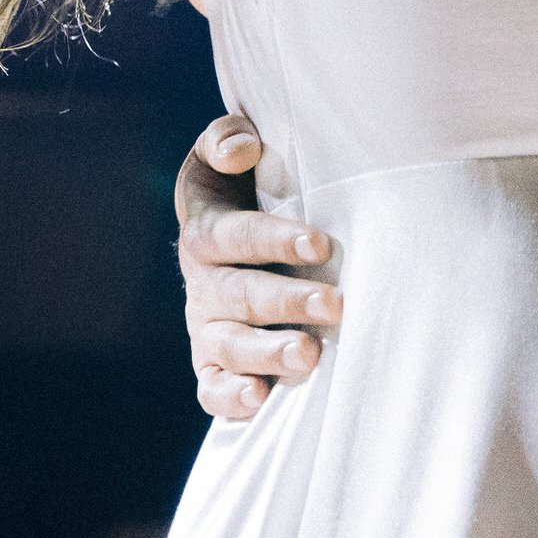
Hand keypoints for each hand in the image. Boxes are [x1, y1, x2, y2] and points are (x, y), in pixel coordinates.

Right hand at [175, 114, 339, 420]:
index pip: (235, 237)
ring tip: (309, 356)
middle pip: (239, 296)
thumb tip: (244, 147)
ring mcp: (205, 327)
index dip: (275, 241)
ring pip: (229, 347)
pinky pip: (212, 389)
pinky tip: (262, 398)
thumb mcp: (224, 150)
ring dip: (268, 354)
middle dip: (287, 303)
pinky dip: (232, 398)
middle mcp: (202, 284)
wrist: (223, 226)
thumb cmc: (239, 182)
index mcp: (205, 231)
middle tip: (334, 305)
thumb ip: (226, 138)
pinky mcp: (212, 363)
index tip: (320, 244)